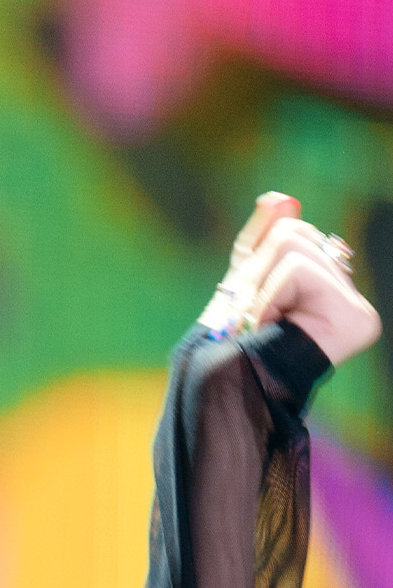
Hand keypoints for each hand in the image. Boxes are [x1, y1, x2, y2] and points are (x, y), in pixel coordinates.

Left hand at [198, 193, 381, 367]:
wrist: (231, 389)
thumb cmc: (234, 343)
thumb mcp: (245, 281)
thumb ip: (262, 239)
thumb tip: (276, 198)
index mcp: (326, 289)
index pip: (295, 237)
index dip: (260, 263)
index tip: (250, 306)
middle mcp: (348, 296)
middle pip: (294, 234)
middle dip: (257, 273)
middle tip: (250, 316)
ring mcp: (357, 308)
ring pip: (293, 244)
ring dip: (260, 287)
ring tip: (261, 323)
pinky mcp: (357, 318)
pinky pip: (297, 269)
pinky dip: (269, 296)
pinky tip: (271, 328)